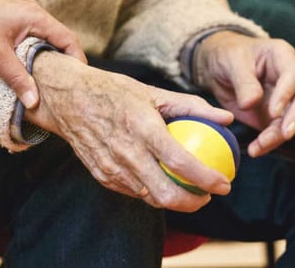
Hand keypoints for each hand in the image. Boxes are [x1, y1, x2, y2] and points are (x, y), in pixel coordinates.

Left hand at [0, 0, 86, 108]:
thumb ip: (18, 78)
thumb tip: (34, 102)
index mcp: (36, 16)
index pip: (68, 39)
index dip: (77, 60)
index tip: (78, 82)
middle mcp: (33, 12)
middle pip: (59, 39)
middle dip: (63, 62)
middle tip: (65, 86)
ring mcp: (22, 14)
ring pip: (44, 39)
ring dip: (47, 58)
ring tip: (48, 81)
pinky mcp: (11, 19)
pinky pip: (31, 37)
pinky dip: (34, 52)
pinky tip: (28, 68)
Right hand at [24, 52, 233, 211]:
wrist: (68, 99)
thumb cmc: (114, 92)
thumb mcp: (153, 92)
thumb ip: (192, 106)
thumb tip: (226, 118)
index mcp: (142, 128)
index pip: (181, 162)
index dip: (207, 179)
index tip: (224, 184)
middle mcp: (126, 152)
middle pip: (166, 194)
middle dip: (194, 203)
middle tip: (209, 195)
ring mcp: (112, 168)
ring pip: (150, 198)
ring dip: (174, 200)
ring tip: (190, 191)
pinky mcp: (102, 176)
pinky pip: (133, 192)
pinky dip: (152, 191)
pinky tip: (163, 183)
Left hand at [193, 31, 294, 157]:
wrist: (218, 68)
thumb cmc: (228, 56)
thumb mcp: (231, 62)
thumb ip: (243, 81)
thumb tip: (251, 103)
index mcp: (282, 56)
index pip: (293, 75)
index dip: (286, 94)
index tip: (273, 112)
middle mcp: (291, 77)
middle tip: (285, 134)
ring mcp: (288, 98)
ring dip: (281, 135)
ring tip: (260, 145)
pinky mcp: (278, 116)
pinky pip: (281, 132)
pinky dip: (270, 143)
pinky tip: (256, 149)